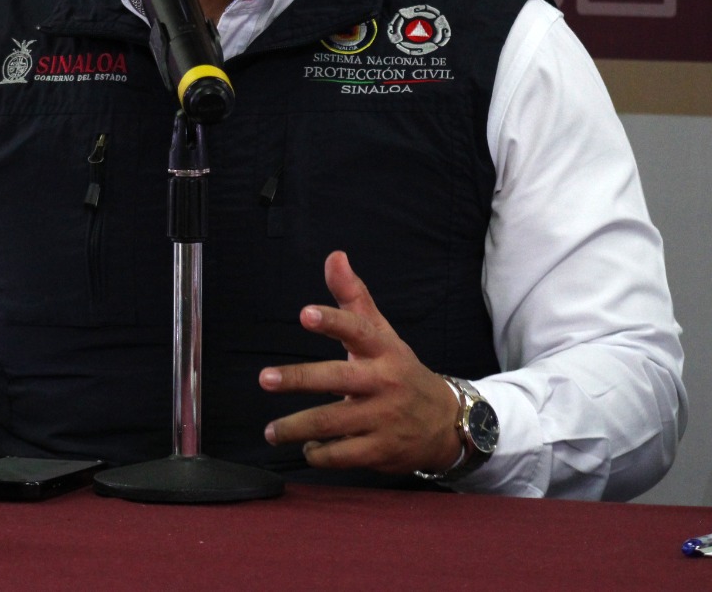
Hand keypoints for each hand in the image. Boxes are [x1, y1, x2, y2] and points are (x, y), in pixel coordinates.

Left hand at [259, 250, 461, 473]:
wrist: (445, 423)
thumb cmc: (401, 371)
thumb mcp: (382, 334)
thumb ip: (354, 297)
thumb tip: (334, 256)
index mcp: (383, 350)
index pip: (357, 330)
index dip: (332, 320)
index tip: (305, 314)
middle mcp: (383, 382)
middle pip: (337, 379)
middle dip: (299, 378)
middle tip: (265, 378)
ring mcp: (382, 418)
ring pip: (332, 422)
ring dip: (296, 427)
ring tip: (271, 431)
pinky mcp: (380, 451)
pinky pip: (341, 455)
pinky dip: (318, 454)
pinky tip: (307, 448)